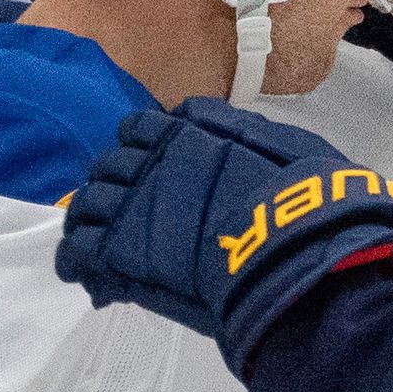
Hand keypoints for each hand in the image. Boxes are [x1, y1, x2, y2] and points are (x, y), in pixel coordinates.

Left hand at [59, 98, 392, 359]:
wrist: (302, 264)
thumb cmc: (313, 206)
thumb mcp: (291, 147)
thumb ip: (238, 129)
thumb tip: (190, 113)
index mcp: (189, 136)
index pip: (138, 129)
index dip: (140, 151)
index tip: (152, 174)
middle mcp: (153, 165)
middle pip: (107, 166)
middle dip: (113, 186)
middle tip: (129, 216)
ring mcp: (134, 210)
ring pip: (86, 205)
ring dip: (91, 222)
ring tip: (101, 247)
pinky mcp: (124, 257)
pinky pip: (80, 252)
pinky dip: (79, 262)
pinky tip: (93, 278)